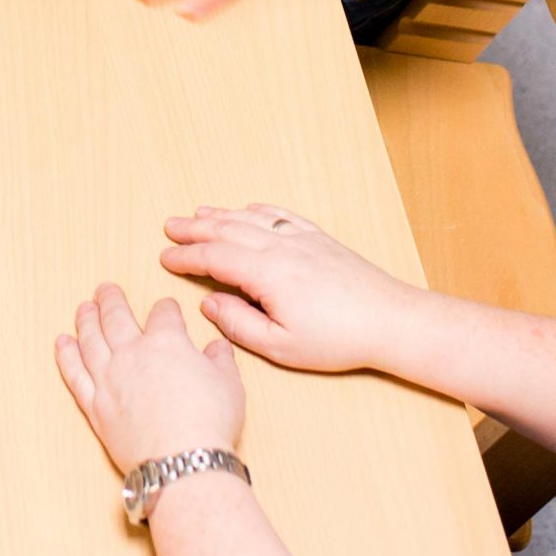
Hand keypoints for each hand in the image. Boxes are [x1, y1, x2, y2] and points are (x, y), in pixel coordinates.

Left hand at [54, 283, 245, 475]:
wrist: (182, 463)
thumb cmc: (208, 424)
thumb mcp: (229, 385)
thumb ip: (220, 361)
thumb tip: (218, 347)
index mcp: (167, 342)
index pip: (163, 314)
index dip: (166, 308)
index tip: (166, 309)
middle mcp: (132, 354)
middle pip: (116, 317)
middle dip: (111, 300)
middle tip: (105, 290)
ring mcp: (109, 379)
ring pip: (91, 339)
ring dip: (86, 320)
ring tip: (83, 308)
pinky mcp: (95, 406)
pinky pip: (75, 374)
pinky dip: (67, 356)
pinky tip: (63, 344)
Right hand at [159, 207, 425, 374]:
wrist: (390, 320)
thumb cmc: (338, 339)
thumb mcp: (282, 346)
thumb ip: (239, 324)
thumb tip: (209, 303)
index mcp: (266, 273)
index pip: (214, 258)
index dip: (186, 257)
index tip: (165, 258)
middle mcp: (280, 247)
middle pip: (227, 230)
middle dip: (195, 229)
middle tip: (170, 226)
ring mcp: (301, 239)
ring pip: (251, 219)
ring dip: (221, 215)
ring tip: (199, 213)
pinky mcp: (319, 239)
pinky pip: (281, 215)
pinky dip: (258, 210)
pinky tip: (248, 209)